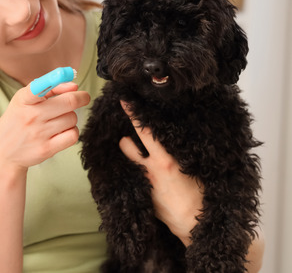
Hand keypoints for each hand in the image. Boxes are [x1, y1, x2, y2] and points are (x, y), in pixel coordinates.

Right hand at [0, 82, 89, 170]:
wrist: (3, 153)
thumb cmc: (17, 122)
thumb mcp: (23, 101)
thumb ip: (48, 89)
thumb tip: (74, 87)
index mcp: (23, 100)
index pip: (39, 86)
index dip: (57, 79)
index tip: (69, 77)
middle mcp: (31, 115)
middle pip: (69, 102)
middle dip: (81, 98)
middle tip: (83, 98)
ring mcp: (38, 134)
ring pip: (72, 118)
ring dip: (72, 117)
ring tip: (61, 120)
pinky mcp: (46, 149)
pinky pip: (73, 135)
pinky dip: (72, 132)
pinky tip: (62, 132)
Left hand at [119, 101, 203, 245]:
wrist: (194, 226)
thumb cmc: (202, 197)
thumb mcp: (196, 169)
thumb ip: (183, 153)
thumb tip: (180, 138)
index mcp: (165, 160)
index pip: (144, 131)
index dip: (132, 114)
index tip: (124, 101)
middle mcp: (149, 170)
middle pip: (125, 144)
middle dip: (126, 139)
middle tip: (133, 138)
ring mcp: (143, 183)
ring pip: (127, 160)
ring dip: (130, 156)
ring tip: (140, 158)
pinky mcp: (141, 195)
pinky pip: (133, 178)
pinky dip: (137, 173)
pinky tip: (147, 177)